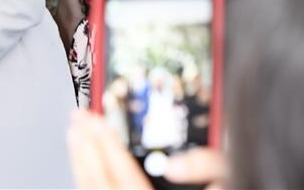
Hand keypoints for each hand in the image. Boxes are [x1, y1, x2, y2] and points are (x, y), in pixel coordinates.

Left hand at [67, 110, 228, 189]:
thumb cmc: (229, 185)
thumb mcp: (228, 176)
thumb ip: (209, 168)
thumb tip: (178, 164)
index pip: (125, 174)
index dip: (108, 145)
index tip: (96, 121)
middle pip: (101, 182)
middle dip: (87, 147)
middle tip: (79, 120)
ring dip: (81, 162)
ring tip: (75, 136)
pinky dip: (85, 179)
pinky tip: (84, 166)